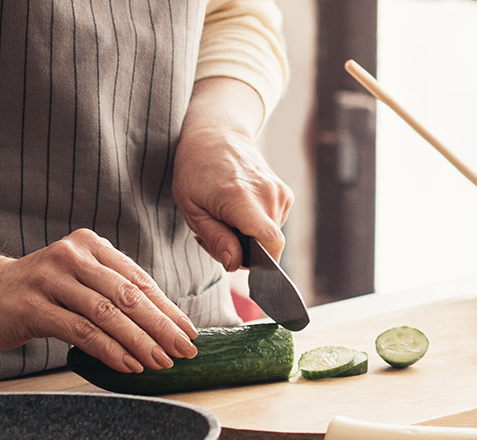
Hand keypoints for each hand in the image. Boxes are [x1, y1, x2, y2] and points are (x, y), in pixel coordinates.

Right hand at [0, 229, 198, 373]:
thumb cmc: (40, 289)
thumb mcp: (78, 279)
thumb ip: (112, 291)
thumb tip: (163, 324)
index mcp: (90, 245)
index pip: (138, 279)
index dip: (167, 308)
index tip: (189, 332)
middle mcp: (72, 256)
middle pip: (127, 295)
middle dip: (160, 326)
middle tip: (184, 350)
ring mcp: (51, 280)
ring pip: (106, 314)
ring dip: (138, 341)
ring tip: (160, 362)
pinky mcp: (33, 306)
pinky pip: (80, 330)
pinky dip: (108, 349)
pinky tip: (128, 364)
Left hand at [172, 123, 293, 270]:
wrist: (217, 134)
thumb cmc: (196, 168)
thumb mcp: (191, 208)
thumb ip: (215, 239)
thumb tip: (235, 264)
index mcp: (241, 198)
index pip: (270, 242)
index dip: (263, 265)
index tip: (245, 268)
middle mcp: (267, 194)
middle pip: (267, 245)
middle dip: (243, 252)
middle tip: (215, 237)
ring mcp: (280, 192)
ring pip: (270, 236)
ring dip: (248, 238)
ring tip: (225, 219)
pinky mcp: (285, 193)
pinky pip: (273, 224)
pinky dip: (256, 226)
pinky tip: (239, 211)